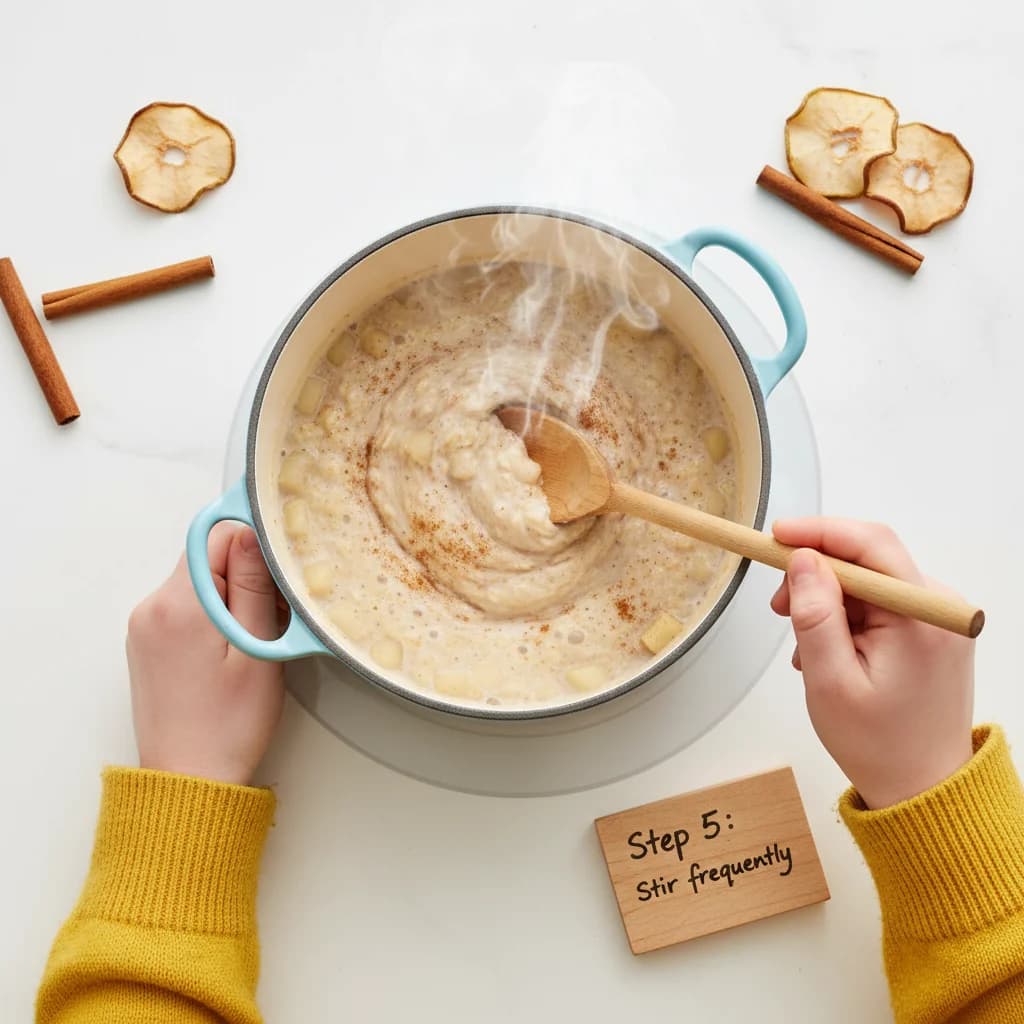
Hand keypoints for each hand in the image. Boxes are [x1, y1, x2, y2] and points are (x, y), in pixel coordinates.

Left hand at [126, 524, 284, 785]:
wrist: (190, 780)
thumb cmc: (227, 726)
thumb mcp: (257, 650)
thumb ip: (253, 585)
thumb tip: (251, 532)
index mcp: (178, 605)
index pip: (216, 536)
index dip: (255, 546)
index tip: (279, 572)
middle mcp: (151, 608)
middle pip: (207, 557)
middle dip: (246, 573)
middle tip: (273, 614)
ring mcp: (144, 626)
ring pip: (199, 581)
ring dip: (233, 595)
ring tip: (255, 638)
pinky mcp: (148, 643)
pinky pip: (186, 606)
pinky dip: (215, 614)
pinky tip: (235, 647)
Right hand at [770, 518, 974, 808]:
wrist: (923, 789)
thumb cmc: (878, 745)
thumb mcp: (829, 681)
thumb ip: (816, 615)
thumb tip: (802, 559)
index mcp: (923, 617)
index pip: (871, 545)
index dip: (818, 532)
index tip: (775, 536)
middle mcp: (941, 608)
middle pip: (868, 559)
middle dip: (815, 573)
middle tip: (778, 607)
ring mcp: (938, 619)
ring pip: (869, 582)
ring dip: (827, 600)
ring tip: (803, 645)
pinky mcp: (931, 631)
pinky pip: (879, 603)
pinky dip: (846, 616)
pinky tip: (827, 649)